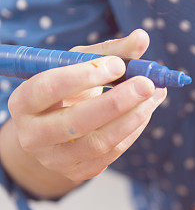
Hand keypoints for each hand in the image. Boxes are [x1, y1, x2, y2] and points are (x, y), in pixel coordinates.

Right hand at [7, 29, 165, 185]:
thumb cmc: (68, 90)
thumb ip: (110, 52)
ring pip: (98, 142)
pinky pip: (112, 153)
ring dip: (133, 117)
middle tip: (146, 84)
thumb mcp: (80, 65)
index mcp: (24, 102)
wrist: (56, 130)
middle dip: (116, 102)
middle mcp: (32, 135)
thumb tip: (142, 37)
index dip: (83, 76)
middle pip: (75, 121)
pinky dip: (133, 130)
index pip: (48, 88)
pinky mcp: (78, 172)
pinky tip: (145, 111)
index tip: (118, 64)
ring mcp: (55, 159)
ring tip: (154, 94)